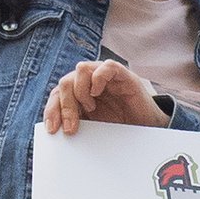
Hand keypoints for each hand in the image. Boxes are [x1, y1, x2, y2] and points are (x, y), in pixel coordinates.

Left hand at [43, 59, 163, 133]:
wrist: (148, 129)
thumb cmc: (122, 127)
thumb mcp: (93, 129)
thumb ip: (76, 124)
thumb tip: (56, 131)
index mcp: (79, 94)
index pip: (57, 94)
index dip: (52, 110)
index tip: (53, 130)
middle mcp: (89, 82)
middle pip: (65, 82)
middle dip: (65, 106)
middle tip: (72, 127)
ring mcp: (105, 76)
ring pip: (81, 69)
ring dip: (80, 91)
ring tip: (90, 108)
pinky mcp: (122, 75)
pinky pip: (106, 66)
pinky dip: (98, 78)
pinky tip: (97, 94)